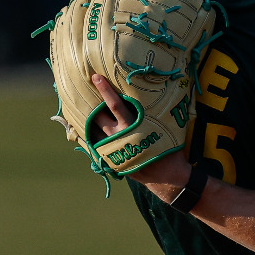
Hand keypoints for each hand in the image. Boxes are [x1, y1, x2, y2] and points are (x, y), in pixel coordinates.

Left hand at [90, 74, 189, 189]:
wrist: (166, 177)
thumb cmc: (169, 149)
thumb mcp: (165, 128)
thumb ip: (156, 112)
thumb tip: (156, 92)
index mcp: (133, 126)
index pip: (115, 104)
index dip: (105, 90)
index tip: (96, 78)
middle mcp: (120, 137)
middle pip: (99, 116)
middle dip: (91, 103)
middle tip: (85, 89)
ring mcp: (113, 149)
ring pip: (94, 131)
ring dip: (88, 120)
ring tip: (85, 108)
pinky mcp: (111, 160)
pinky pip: (95, 145)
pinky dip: (90, 136)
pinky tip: (88, 129)